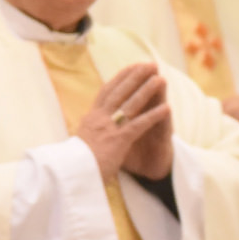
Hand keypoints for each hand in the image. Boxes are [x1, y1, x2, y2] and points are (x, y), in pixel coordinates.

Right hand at [73, 63, 168, 180]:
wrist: (71, 175)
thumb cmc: (75, 163)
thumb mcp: (81, 140)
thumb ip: (88, 130)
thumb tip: (86, 126)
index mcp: (91, 117)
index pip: (106, 91)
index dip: (120, 77)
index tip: (131, 67)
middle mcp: (99, 118)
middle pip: (120, 91)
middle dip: (136, 76)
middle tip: (150, 64)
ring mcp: (109, 128)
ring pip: (130, 104)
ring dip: (147, 90)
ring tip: (161, 79)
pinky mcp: (118, 140)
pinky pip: (139, 125)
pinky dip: (153, 115)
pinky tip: (166, 108)